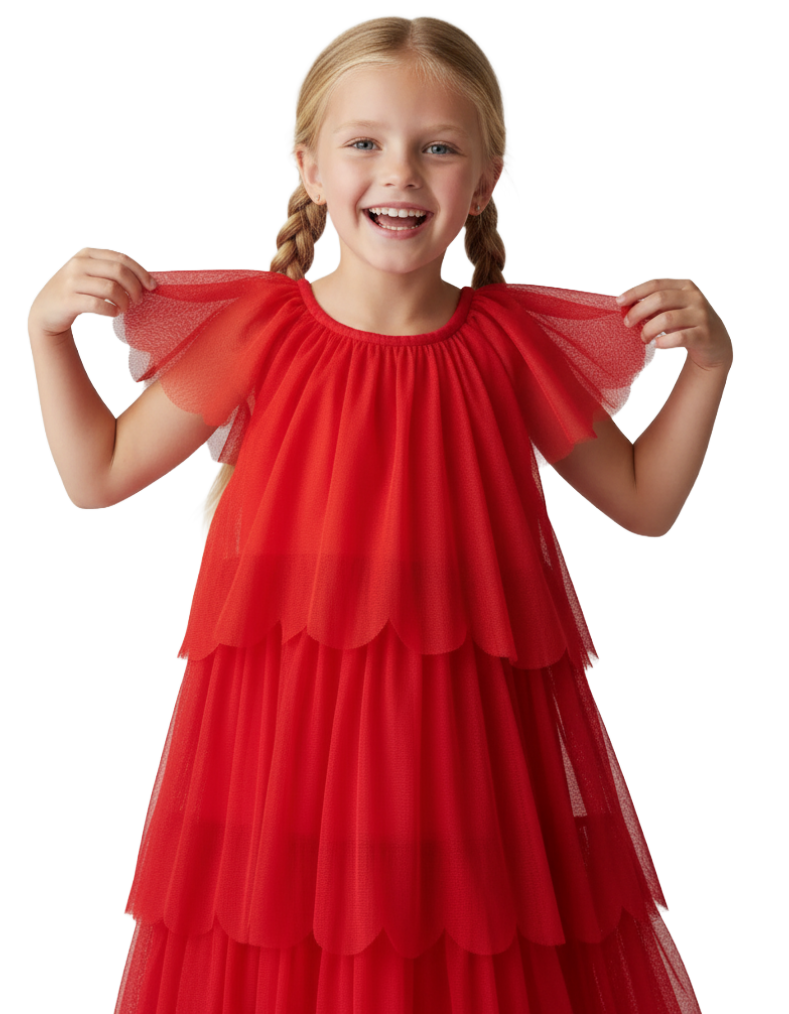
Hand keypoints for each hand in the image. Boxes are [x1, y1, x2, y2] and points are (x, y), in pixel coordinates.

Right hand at [28, 247, 156, 341]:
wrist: (46, 310)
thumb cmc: (76, 292)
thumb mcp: (91, 274)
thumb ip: (112, 272)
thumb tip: (147, 280)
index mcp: (87, 254)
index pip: (121, 259)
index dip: (141, 272)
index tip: (152, 286)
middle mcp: (78, 264)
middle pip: (119, 272)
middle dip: (135, 287)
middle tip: (138, 301)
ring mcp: (71, 281)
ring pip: (111, 289)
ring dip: (124, 301)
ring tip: (125, 308)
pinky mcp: (68, 300)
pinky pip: (99, 305)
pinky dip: (112, 310)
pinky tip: (114, 312)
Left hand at [616, 278, 731, 370]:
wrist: (715, 344)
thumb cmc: (686, 324)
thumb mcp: (671, 310)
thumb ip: (652, 305)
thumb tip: (624, 305)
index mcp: (685, 287)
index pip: (656, 284)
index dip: (635, 292)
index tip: (619, 302)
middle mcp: (694, 298)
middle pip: (660, 298)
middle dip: (638, 311)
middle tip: (627, 324)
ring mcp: (701, 316)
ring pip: (667, 318)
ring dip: (649, 330)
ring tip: (643, 339)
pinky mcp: (704, 335)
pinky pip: (680, 337)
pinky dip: (664, 342)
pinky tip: (657, 345)